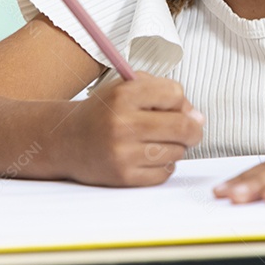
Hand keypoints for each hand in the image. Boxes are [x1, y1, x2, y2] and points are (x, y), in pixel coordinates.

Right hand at [56, 72, 203, 186]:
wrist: (66, 140)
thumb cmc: (104, 111)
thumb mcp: (127, 88)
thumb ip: (163, 93)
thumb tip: (198, 118)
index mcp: (124, 95)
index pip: (175, 94)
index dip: (181, 102)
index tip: (177, 108)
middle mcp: (122, 123)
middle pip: (183, 127)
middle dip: (193, 129)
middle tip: (190, 130)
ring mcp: (123, 153)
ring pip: (177, 151)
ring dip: (176, 147)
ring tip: (159, 141)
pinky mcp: (123, 177)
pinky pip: (165, 173)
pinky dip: (164, 165)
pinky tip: (149, 157)